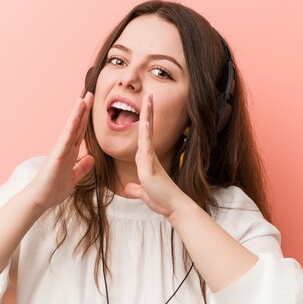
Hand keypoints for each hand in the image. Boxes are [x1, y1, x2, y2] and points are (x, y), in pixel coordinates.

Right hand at [23, 92, 94, 210]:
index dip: (86, 119)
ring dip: (78, 113)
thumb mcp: (74, 179)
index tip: (92, 105)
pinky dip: (72, 125)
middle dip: (84, 110)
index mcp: (70, 153)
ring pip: (71, 128)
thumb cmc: (53, 189)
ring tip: (84, 98)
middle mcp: (65, 148)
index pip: (80, 132)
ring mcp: (60, 150)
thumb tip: (91, 158)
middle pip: (76, 126)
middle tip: (90, 93)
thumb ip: (81, 168)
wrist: (40, 200)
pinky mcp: (57, 155)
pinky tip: (76, 115)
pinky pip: (66, 138)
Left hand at [123, 94, 186, 216]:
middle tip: (149, 96)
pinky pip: (146, 147)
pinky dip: (146, 133)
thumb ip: (136, 188)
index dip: (144, 122)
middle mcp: (149, 156)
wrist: (173, 208)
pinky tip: (146, 121)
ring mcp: (150, 160)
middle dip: (148, 112)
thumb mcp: (143, 192)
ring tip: (148, 99)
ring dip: (148, 115)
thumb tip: (130, 187)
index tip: (145, 108)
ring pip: (146, 133)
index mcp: (146, 160)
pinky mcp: (150, 167)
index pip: (143, 136)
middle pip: (147, 129)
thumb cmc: (161, 199)